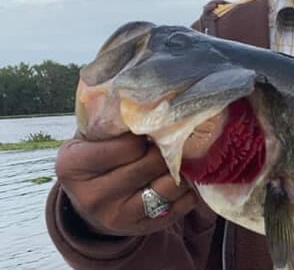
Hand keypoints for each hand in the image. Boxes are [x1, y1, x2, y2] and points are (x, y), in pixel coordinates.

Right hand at [55, 133, 197, 236]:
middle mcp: (92, 196)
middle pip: (151, 163)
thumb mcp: (90, 136)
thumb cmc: (96, 157)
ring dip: (181, 168)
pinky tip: (179, 178)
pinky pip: (182, 204)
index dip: (143, 134)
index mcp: (73, 166)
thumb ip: (113, 120)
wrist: (90, 201)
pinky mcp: (143, 228)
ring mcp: (118, 217)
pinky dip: (188, 188)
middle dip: (165, 148)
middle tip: (170, 139)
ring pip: (170, 185)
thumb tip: (152, 97)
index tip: (146, 129)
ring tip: (177, 157)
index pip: (128, 144)